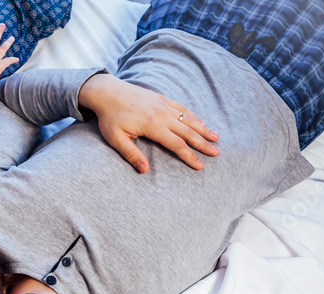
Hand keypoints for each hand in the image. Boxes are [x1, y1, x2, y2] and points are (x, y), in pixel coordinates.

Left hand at [78, 73, 219, 172]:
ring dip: (203, 129)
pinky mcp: (162, 98)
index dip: (189, 156)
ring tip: (215, 138)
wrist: (107, 91)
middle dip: (203, 143)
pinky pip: (182, 108)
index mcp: (153, 126)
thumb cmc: (109, 117)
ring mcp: (163, 104)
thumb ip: (131, 155)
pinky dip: (193, 116)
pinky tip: (200, 122)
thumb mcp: (116, 139)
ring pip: (188, 119)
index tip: (200, 166)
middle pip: (187, 132)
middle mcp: (162, 114)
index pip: (176, 144)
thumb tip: (144, 171)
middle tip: (216, 153)